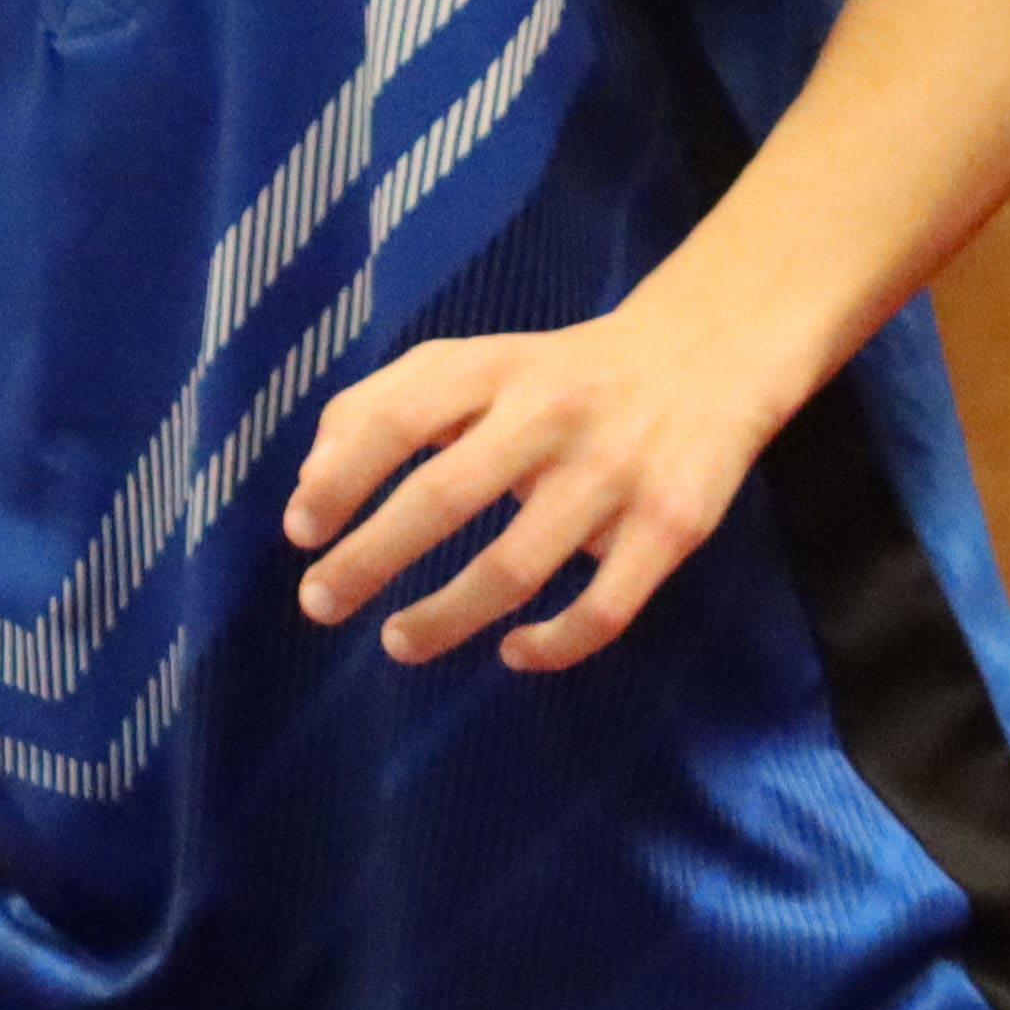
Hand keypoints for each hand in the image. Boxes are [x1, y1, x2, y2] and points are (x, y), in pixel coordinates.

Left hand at [282, 309, 790, 671]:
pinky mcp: (671, 526)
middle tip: (320, 603)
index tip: (301, 531)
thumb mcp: (474, 364)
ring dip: (445, 616)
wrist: (708, 357)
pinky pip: (604, 609)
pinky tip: (513, 652)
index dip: (342, 478)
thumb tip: (312, 484)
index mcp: (497, 368)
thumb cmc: (560, 375)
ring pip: (516, 567)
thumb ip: (382, 406)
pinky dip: (552, 646)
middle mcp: (553, 414)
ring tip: (398, 641)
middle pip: (446, 494)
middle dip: (370, 559)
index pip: (400, 416)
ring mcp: (615, 473)